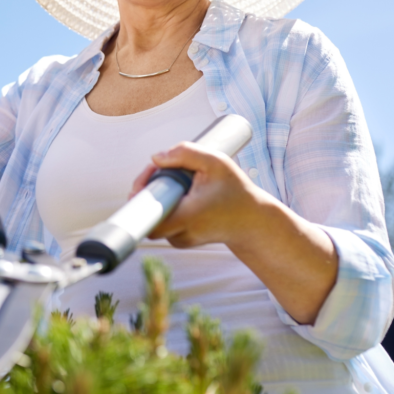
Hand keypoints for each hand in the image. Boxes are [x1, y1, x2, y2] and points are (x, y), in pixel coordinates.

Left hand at [129, 141, 337, 324]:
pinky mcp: (180, 240)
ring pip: (152, 216)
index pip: (147, 214)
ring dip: (156, 196)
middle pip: (144, 212)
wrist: (253, 222)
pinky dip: (164, 205)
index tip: (151, 174)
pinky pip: (161, 221)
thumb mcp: (216, 163)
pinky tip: (177, 193)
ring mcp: (179, 240)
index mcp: (187, 217)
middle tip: (160, 171)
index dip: (140, 190)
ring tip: (174, 181)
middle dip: (147, 188)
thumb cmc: (236, 192)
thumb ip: (185, 153)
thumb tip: (155, 158)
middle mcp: (180, 233)